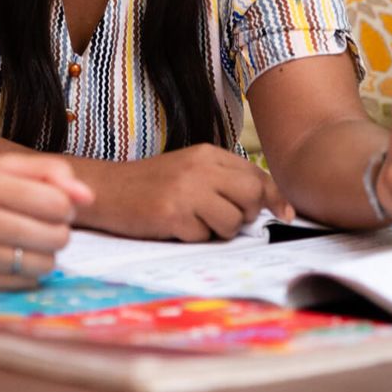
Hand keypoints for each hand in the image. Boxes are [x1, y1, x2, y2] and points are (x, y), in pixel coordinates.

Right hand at [0, 153, 93, 289]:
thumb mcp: (3, 168)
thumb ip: (49, 171)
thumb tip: (89, 196)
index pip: (56, 202)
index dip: (64, 205)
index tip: (52, 205)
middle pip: (56, 235)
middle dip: (58, 231)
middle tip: (41, 225)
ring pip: (46, 264)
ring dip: (45, 254)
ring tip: (26, 243)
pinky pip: (27, 283)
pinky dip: (28, 273)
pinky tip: (10, 259)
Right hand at [93, 143, 293, 240]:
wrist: (106, 189)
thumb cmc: (149, 184)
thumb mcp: (189, 170)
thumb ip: (223, 179)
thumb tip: (267, 203)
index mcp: (206, 154)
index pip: (256, 174)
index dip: (276, 197)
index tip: (285, 214)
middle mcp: (200, 168)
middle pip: (252, 196)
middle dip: (247, 214)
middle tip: (225, 218)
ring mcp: (186, 191)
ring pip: (233, 222)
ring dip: (219, 230)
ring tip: (194, 221)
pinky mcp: (172, 214)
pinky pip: (204, 236)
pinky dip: (194, 237)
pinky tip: (175, 225)